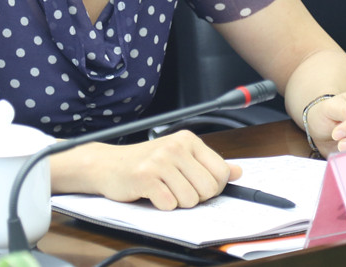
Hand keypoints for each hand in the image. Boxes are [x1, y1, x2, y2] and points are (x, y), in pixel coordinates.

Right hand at [86, 130, 241, 209]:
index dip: (213, 188)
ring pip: (190, 200)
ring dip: (177, 202)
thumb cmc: (145, 163)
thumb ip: (208, 164)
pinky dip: (162, 205)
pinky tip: (152, 194)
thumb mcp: (179, 157)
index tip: (198, 186)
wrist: (107, 164)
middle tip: (177, 189)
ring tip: (163, 190)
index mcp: (188, 140)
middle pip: (208, 189)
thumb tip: (237, 172)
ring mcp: (159, 161)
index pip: (220, 172)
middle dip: (195, 197)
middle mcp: (175, 146)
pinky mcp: (145, 177)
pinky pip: (169, 204)